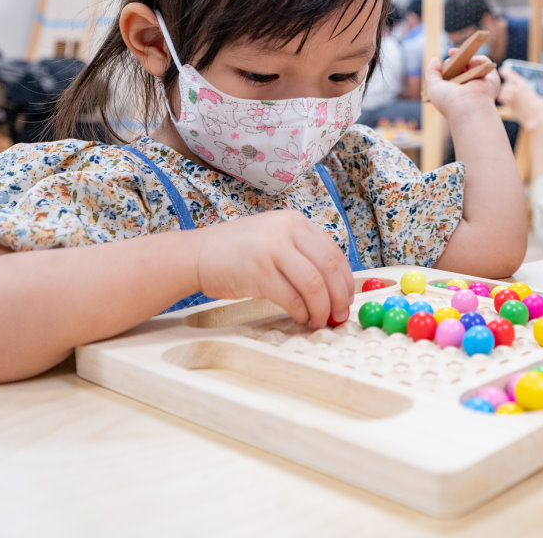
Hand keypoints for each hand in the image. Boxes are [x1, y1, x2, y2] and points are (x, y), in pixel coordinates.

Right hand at [192, 210, 353, 328]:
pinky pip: (291, 298)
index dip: (345, 279)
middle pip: (328, 268)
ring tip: (319, 321)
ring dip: (321, 309)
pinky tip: (300, 318)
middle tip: (339, 315)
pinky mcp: (258, 273)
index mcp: (294, 221)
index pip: (333, 251)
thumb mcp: (273, 237)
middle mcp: (286, 231)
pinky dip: (301, 312)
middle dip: (338, 297)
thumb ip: (301, 253)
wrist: (196, 254)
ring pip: (313, 285)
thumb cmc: (236, 252)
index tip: (346, 298)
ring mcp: (272, 250)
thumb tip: (334, 285)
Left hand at [422, 54, 499, 118]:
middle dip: (457, 58)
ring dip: (466, 57)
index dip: (449, 64)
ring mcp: (480, 82)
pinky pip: (485, 63)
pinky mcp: (491, 78)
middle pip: (463, 66)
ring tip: (459, 55)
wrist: (467, 107)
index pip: (453, 74)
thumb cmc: (449, 101)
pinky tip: (469, 59)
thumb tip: (435, 59)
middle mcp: (469, 87)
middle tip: (451, 53)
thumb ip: (431, 72)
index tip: (446, 59)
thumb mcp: (433, 87)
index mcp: (457, 91)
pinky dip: (478, 59)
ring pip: (473, 64)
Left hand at [498, 68, 542, 130]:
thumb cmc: (537, 106)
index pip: (511, 75)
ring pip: (503, 91)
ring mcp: (511, 96)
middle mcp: (516, 89)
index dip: (506, 72)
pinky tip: (509, 102)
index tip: (502, 70)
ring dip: (505, 93)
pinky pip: (502, 98)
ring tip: (512, 98)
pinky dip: (503, 99)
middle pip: (506, 84)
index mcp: (524, 84)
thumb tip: (515, 88)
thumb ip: (522, 89)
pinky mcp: (508, 104)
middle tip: (512, 92)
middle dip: (507, 87)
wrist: (537, 116)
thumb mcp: (532, 93)